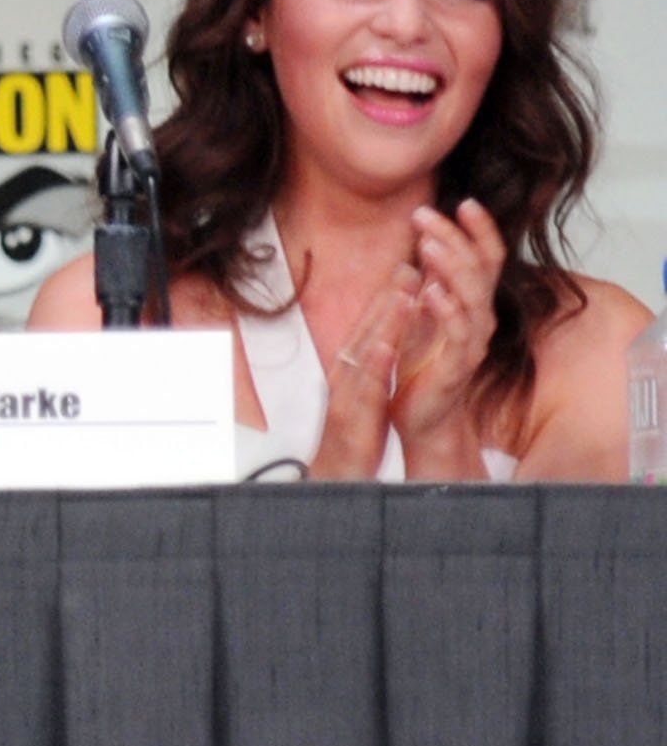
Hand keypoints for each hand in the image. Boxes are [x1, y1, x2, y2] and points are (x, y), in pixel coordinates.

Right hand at [312, 267, 418, 479]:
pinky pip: (362, 389)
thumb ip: (374, 366)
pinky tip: (386, 348)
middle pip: (365, 331)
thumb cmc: (354, 437)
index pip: (370, 329)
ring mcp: (345, 396)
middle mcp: (345, 377)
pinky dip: (374, 367)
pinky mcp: (350, 419)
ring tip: (402, 296)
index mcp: (352, 370)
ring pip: (363, 353)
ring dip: (381, 324)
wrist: (335, 479)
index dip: (389, 298)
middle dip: (387, 299)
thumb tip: (386, 339)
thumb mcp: (366, 395)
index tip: (409, 269)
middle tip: (409, 266)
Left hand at [392, 199, 503, 472]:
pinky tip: (429, 291)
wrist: (423, 415)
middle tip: (426, 213)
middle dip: (455, 238)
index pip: (484, 257)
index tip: (464, 201)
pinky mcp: (458, 365)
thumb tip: (429, 240)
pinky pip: (457, 333)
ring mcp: (472, 341)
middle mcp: (480, 317)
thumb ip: (432, 279)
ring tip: (429, 244)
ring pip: (471, 297)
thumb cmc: (423, 363)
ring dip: (451, 268)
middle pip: (479, 268)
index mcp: (471, 301)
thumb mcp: (424, 313)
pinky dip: (445, 310)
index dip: (479, 229)